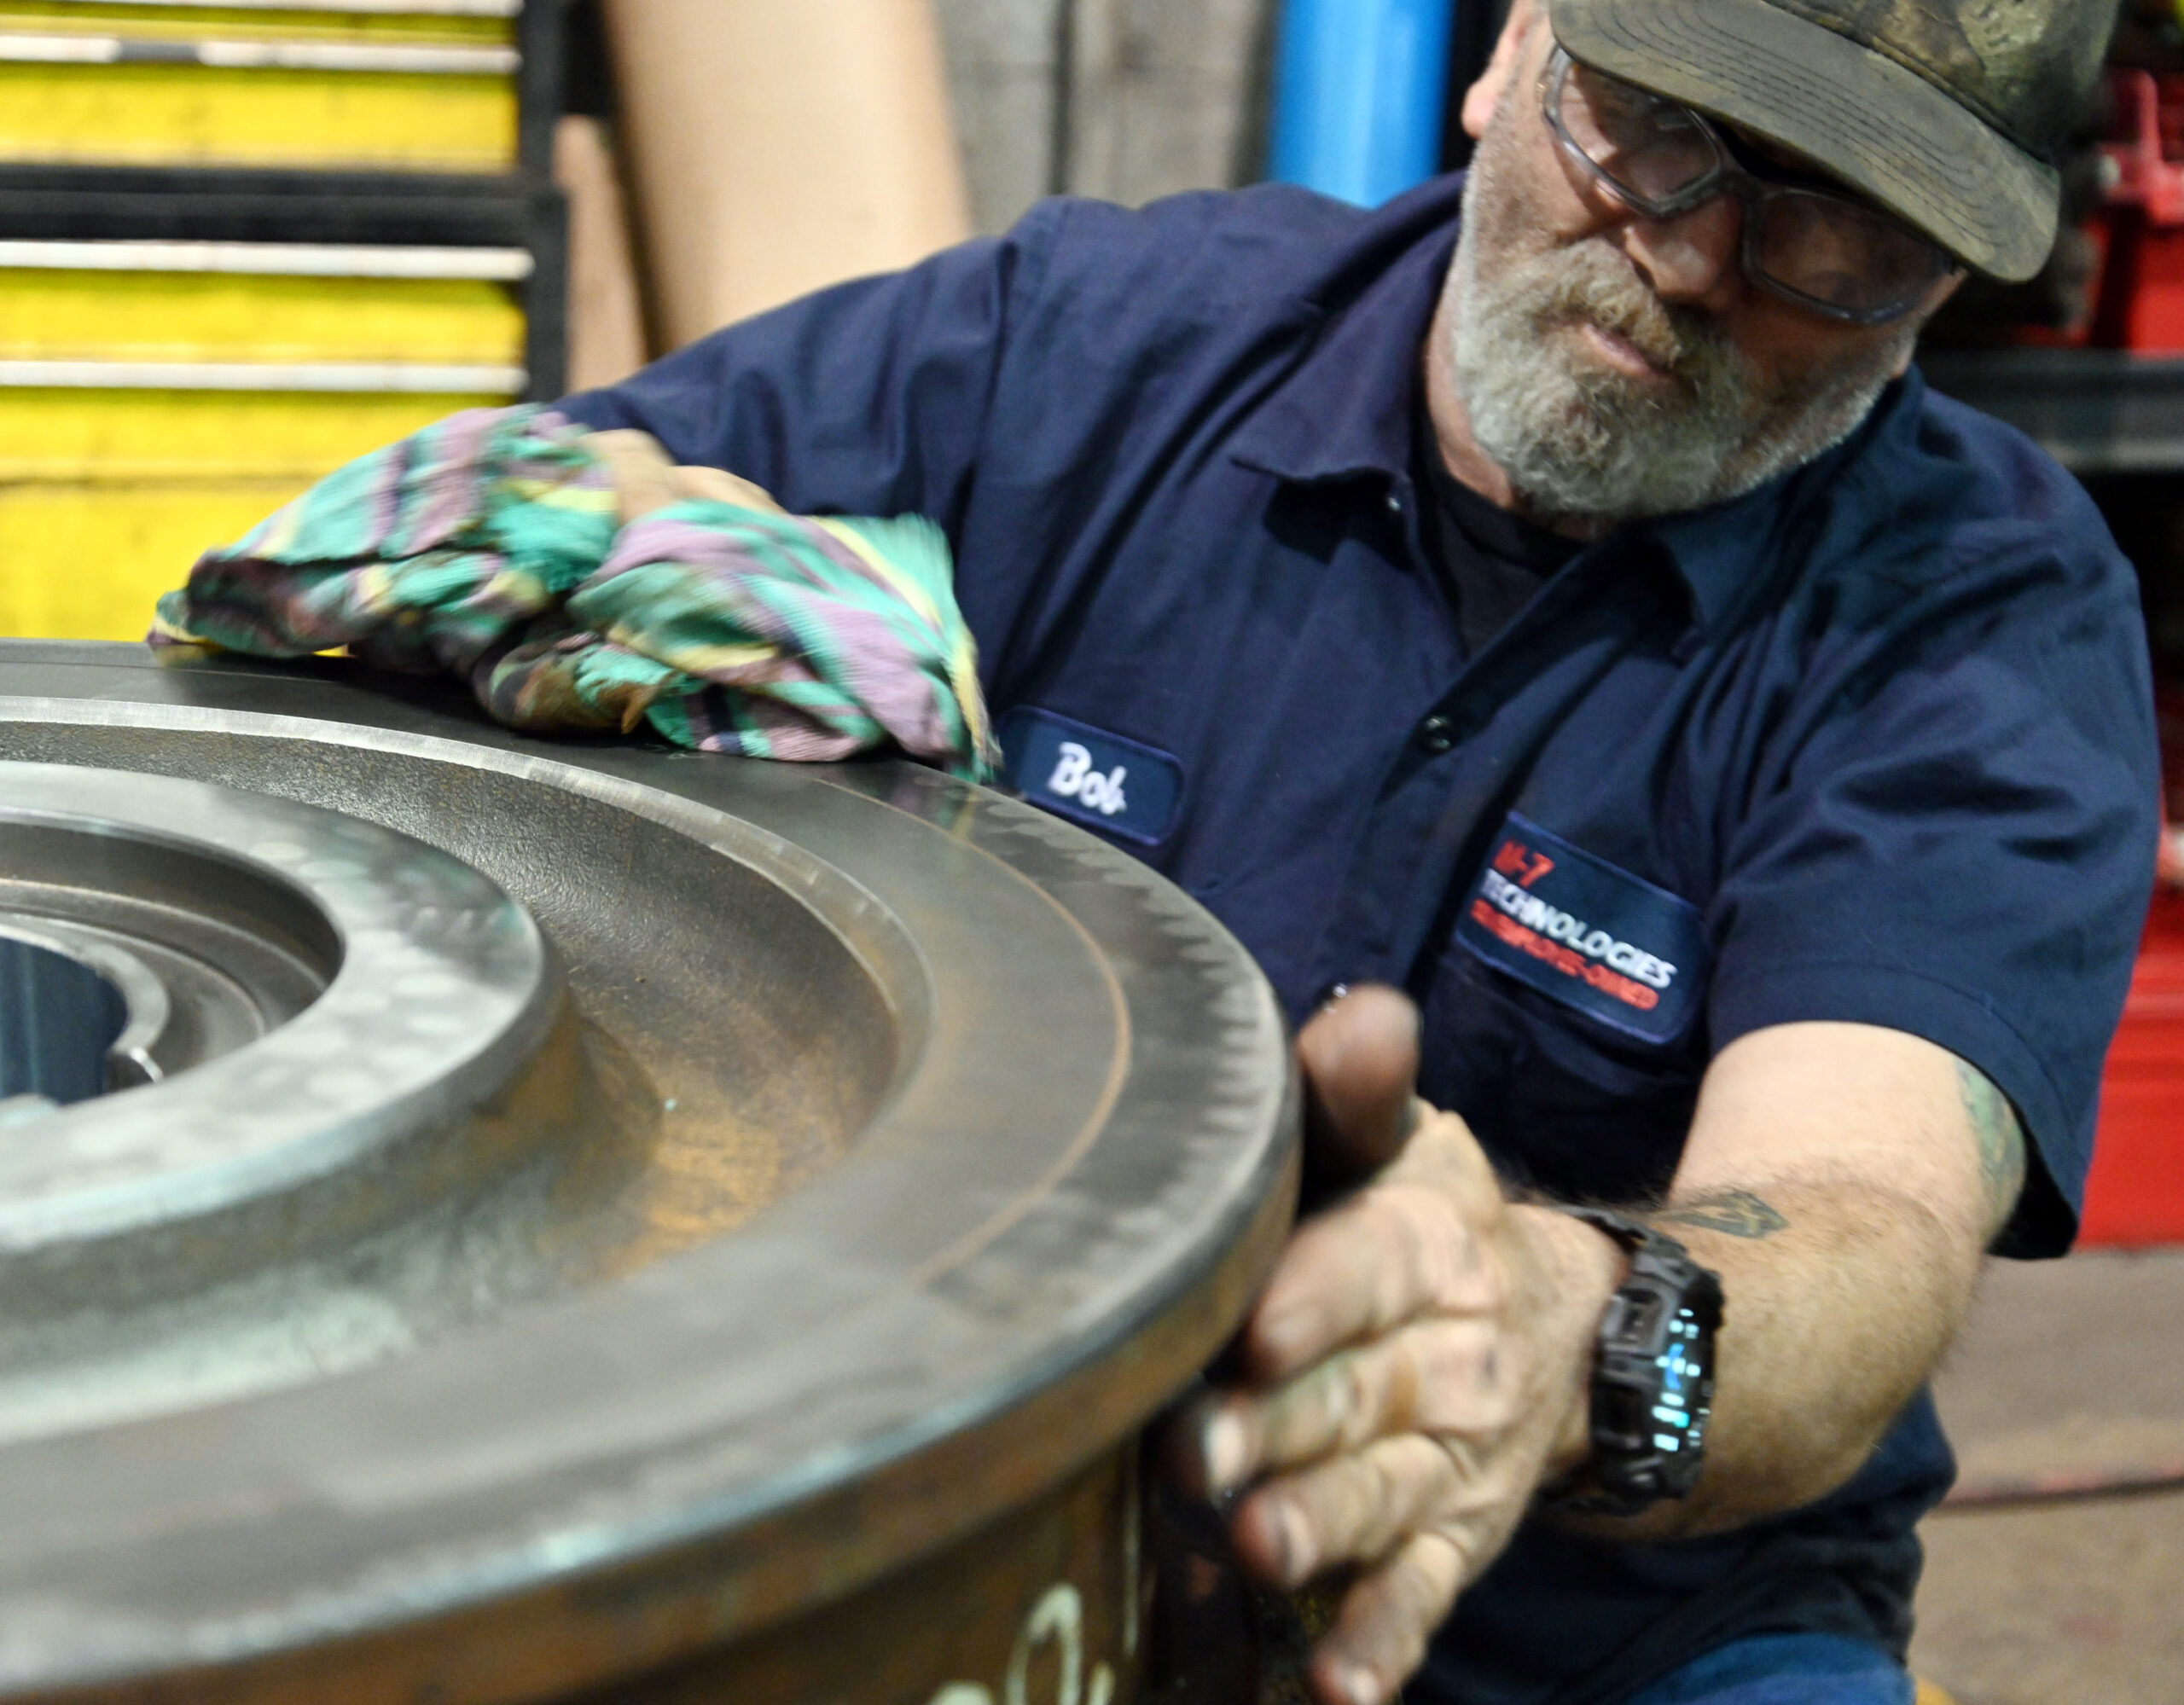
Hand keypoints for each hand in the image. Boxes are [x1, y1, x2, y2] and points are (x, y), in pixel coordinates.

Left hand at [1182, 988, 1623, 1704]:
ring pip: (1384, 1496)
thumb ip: (1359, 1093)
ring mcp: (1452, 1456)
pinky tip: (1337, 1691)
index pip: (1373, 1262)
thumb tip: (1364, 1015)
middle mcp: (1449, 1354)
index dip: (1317, 1297)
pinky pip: (1424, 1593)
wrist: (1556, 1322)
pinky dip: (1383, 1644)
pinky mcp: (1452, 1537)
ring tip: (1258, 1552)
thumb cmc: (1418, 1219)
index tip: (1251, 1328)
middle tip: (1197, 1459)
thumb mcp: (1403, 1145)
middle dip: (1283, 1430)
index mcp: (1430, 1238)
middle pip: (1360, 1392)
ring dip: (1323, 1532)